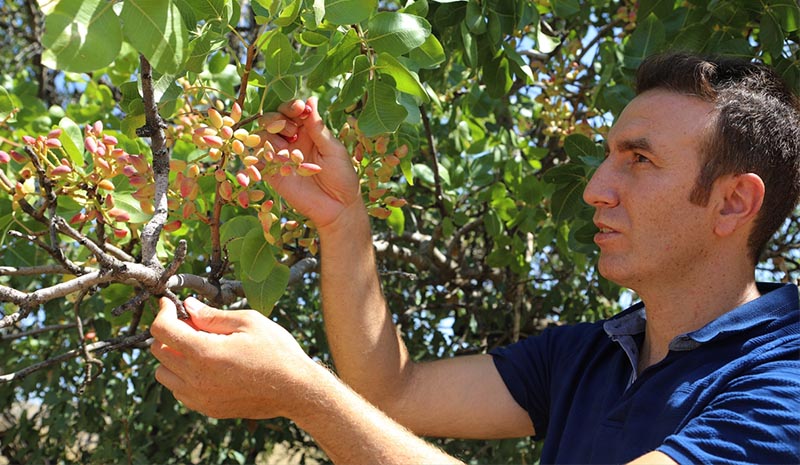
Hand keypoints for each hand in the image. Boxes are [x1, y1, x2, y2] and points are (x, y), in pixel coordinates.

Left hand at [150, 296, 318, 418]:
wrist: (295, 390)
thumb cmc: (276, 352)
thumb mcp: (248, 322)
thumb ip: (213, 315)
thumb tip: (188, 306)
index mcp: (204, 353)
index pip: (161, 330)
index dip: (162, 312)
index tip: (170, 304)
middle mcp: (195, 378)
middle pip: (157, 350)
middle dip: (168, 331)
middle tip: (192, 322)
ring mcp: (199, 397)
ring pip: (163, 373)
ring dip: (173, 356)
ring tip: (199, 346)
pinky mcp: (206, 408)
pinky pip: (179, 390)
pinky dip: (183, 375)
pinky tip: (207, 366)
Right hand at [260, 97, 361, 229]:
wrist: (339, 208)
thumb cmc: (342, 177)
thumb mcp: (333, 150)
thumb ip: (318, 128)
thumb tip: (311, 99)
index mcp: (308, 132)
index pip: (293, 112)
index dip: (293, 107)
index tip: (300, 107)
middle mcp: (292, 141)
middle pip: (273, 120)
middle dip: (279, 118)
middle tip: (292, 129)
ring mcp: (280, 156)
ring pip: (263, 135)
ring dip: (271, 133)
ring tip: (287, 143)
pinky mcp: (272, 173)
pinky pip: (259, 159)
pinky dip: (261, 152)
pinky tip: (273, 153)